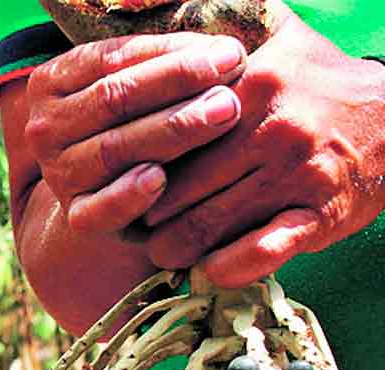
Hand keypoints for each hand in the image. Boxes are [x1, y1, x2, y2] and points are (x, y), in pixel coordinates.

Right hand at [24, 32, 247, 237]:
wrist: (113, 198)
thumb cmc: (139, 124)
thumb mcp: (139, 87)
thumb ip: (163, 63)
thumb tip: (223, 50)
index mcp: (50, 83)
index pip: (113, 59)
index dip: (171, 52)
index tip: (228, 51)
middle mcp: (44, 128)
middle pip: (113, 99)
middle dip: (178, 83)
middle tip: (232, 74)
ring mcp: (58, 174)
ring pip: (112, 148)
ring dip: (172, 129)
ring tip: (225, 113)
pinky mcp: (77, 215)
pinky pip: (99, 208)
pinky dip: (127, 195)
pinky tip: (159, 179)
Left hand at [142, 12, 384, 286]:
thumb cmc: (319, 82)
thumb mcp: (278, 40)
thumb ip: (221, 34)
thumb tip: (163, 8)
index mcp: (249, 88)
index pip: (169, 136)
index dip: (136, 165)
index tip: (121, 181)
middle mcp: (272, 132)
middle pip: (179, 188)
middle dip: (147, 215)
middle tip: (134, 228)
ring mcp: (298, 176)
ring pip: (208, 225)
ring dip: (176, 248)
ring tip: (163, 251)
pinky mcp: (321, 215)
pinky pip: (260, 251)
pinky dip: (226, 268)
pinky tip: (209, 270)